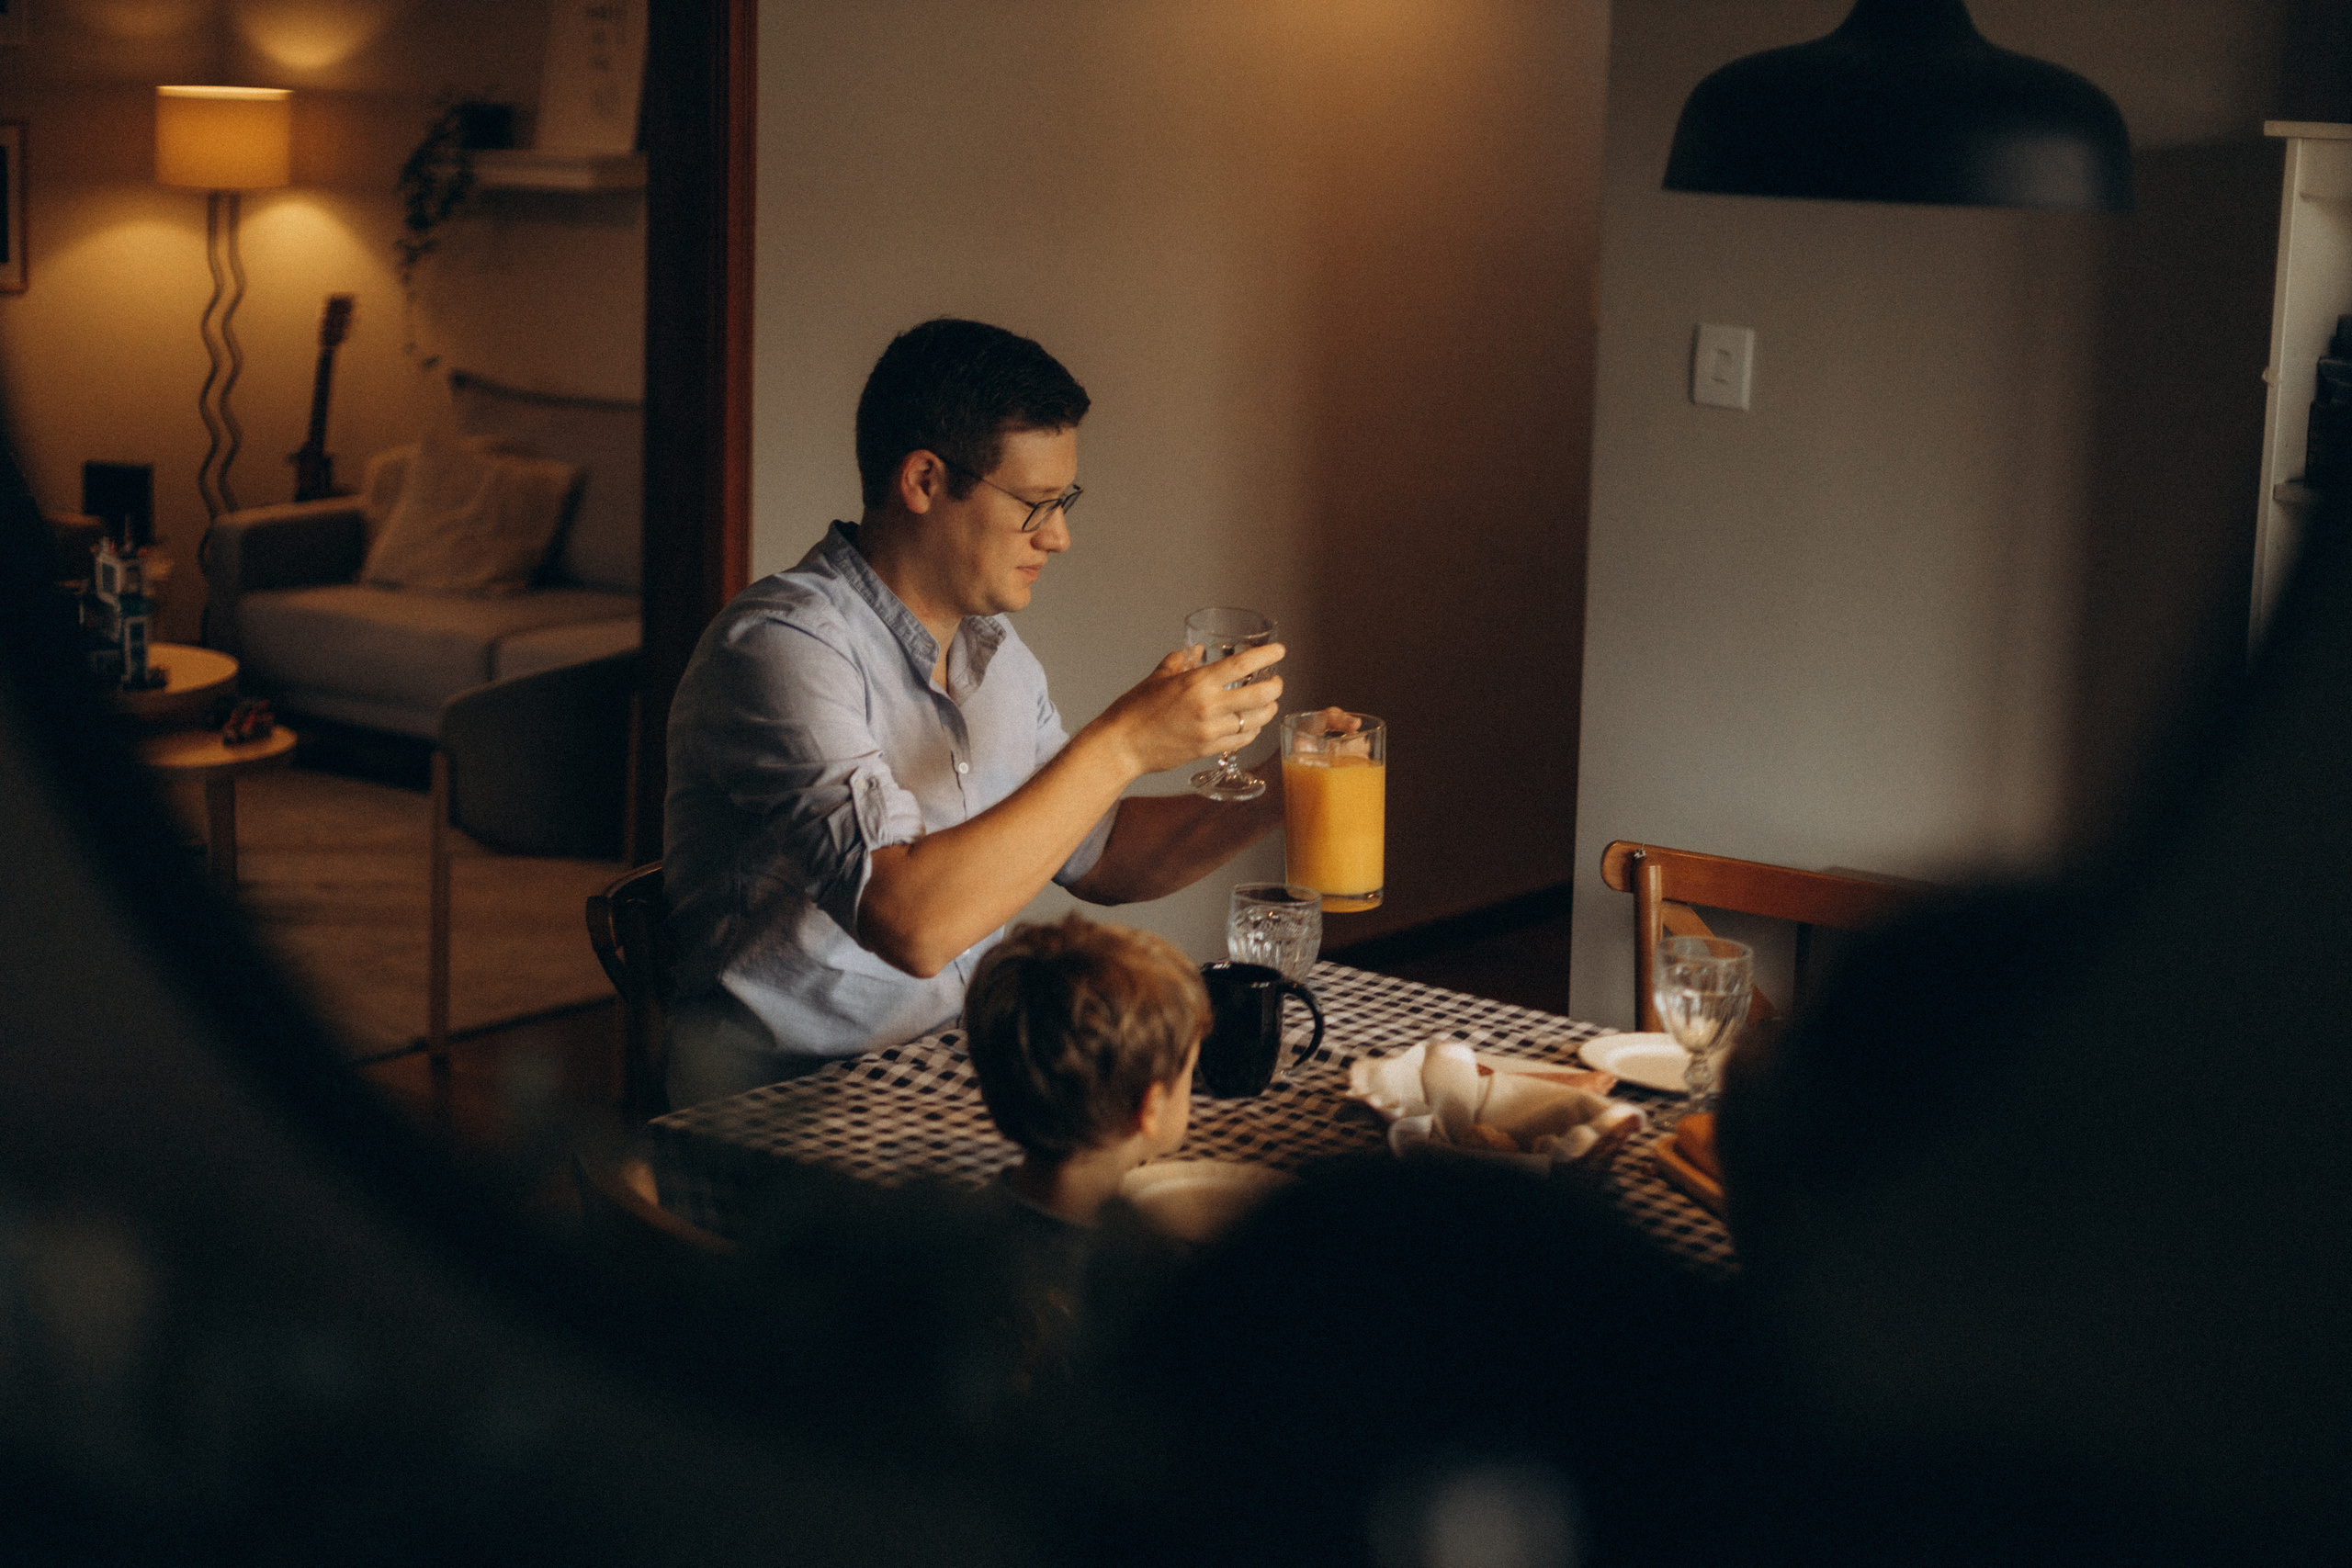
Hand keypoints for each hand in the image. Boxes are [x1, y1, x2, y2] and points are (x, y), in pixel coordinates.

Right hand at [1091, 642, 1285, 776]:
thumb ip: (1180, 661)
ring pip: (1256, 720)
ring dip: (1268, 710)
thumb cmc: (1134, 710)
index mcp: (1196, 683)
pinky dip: (1252, 730)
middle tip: (1276, 681)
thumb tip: (1196, 650)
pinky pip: (1242, 740)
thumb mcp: (1158, 678)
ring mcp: (1211, 731)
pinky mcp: (1208, 750)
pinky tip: (1251, 724)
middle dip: (1275, 686)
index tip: (1279, 651)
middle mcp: (1208, 707)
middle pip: (1260, 695)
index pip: (1242, 665)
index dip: (1266, 656)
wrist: (1122, 746)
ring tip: (1268, 703)